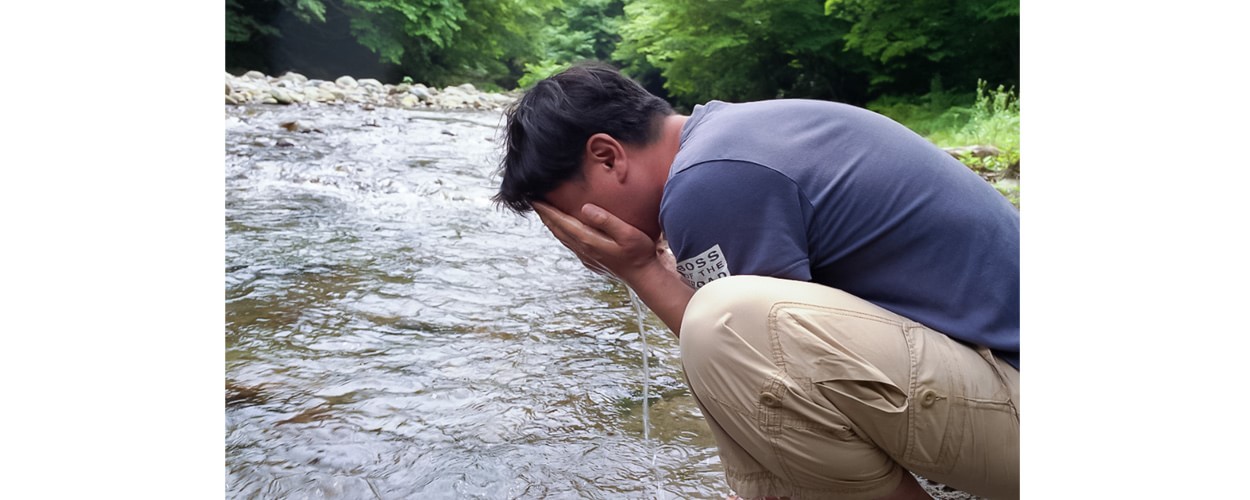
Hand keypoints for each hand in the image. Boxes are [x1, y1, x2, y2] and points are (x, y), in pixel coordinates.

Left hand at [532, 201, 659, 283]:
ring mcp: (586, 257)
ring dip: (552, 225)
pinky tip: (565, 230)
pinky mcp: (591, 262)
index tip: (534, 199)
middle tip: (534, 201)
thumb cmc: (639, 253)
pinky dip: (563, 234)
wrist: (645, 277)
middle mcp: (583, 250)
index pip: (562, 222)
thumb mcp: (627, 234)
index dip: (547, 210)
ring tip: (545, 213)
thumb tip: (585, 208)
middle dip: (545, 216)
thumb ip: (606, 221)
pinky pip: (571, 245)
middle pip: (558, 230)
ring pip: (563, 239)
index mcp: (589, 241)